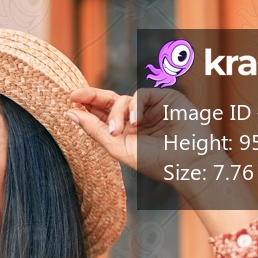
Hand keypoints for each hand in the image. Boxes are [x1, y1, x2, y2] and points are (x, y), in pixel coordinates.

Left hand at [66, 87, 219, 179]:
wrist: (188, 163)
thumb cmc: (154, 161)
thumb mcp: (118, 147)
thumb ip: (94, 129)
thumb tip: (69, 113)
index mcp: (126, 132)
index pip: (102, 115)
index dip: (86, 107)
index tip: (69, 102)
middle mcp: (137, 118)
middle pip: (109, 101)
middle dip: (91, 97)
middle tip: (74, 95)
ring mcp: (151, 108)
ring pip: (123, 99)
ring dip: (115, 113)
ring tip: (116, 131)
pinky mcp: (165, 98)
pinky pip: (141, 94)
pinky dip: (134, 107)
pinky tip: (135, 122)